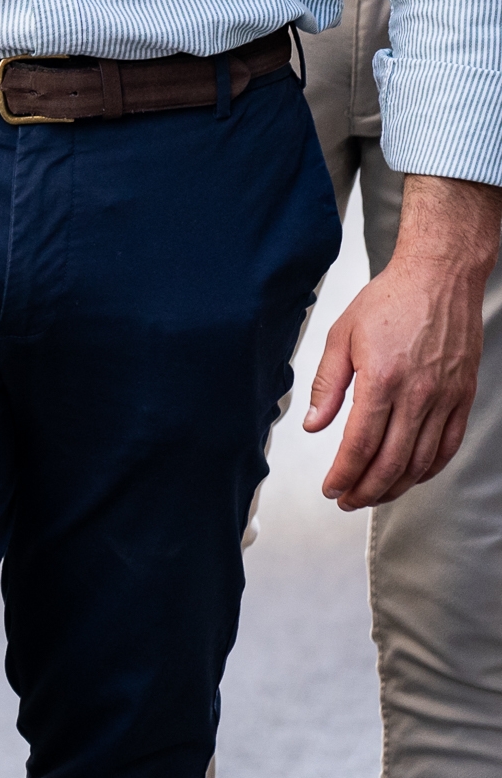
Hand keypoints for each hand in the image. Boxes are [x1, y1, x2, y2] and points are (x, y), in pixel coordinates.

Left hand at [306, 173, 501, 508]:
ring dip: (396, 485)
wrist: (440, 276)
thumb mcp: (341, 337)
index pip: (360, 445)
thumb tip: (313, 426)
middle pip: (392, 462)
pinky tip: (412, 476)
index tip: (330, 489)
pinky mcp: (464, 394)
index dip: (343, 475)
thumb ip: (326, 386)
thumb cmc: (389, 300)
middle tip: (347, 500)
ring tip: (373, 494)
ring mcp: (446, 396)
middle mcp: (418, 393)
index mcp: (383, 380)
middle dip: (366, 489)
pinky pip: (450, 443)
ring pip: (422, 460)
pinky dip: (430, 468)